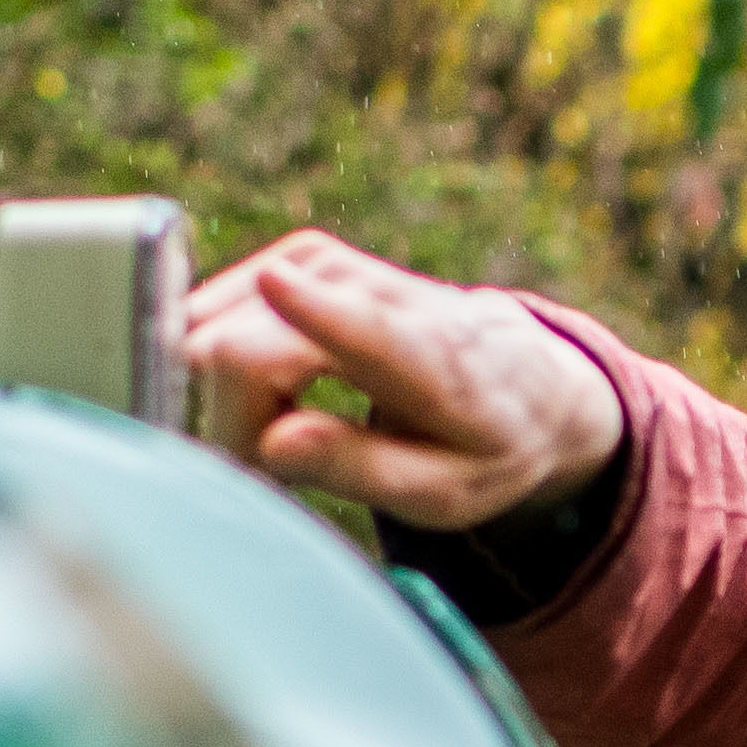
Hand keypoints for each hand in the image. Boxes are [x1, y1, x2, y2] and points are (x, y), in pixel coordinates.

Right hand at [178, 228, 622, 534]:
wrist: (524, 379)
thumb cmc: (479, 447)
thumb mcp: (443, 491)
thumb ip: (358, 469)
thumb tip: (272, 445)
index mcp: (435, 363)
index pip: (370, 331)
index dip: (314, 313)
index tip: (274, 282)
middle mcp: (383, 295)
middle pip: (251, 349)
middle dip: (237, 418)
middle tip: (285, 466)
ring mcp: (339, 265)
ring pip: (222, 325)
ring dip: (230, 395)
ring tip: (292, 434)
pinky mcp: (310, 255)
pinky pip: (224, 308)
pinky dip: (226, 360)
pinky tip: (265, 393)